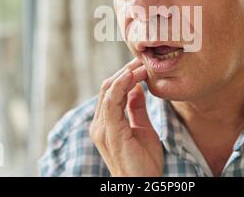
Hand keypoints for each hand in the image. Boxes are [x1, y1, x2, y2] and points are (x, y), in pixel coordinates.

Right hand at [89, 58, 162, 176]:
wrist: (142, 185)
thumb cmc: (143, 162)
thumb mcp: (143, 128)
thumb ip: (136, 108)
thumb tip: (137, 88)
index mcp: (106, 123)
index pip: (111, 91)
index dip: (125, 76)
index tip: (140, 65)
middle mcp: (100, 124)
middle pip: (108, 88)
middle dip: (124, 71)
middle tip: (142, 60)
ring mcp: (102, 128)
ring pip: (108, 91)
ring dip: (124, 75)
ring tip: (140, 65)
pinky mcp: (109, 132)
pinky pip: (111, 102)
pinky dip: (121, 85)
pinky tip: (132, 76)